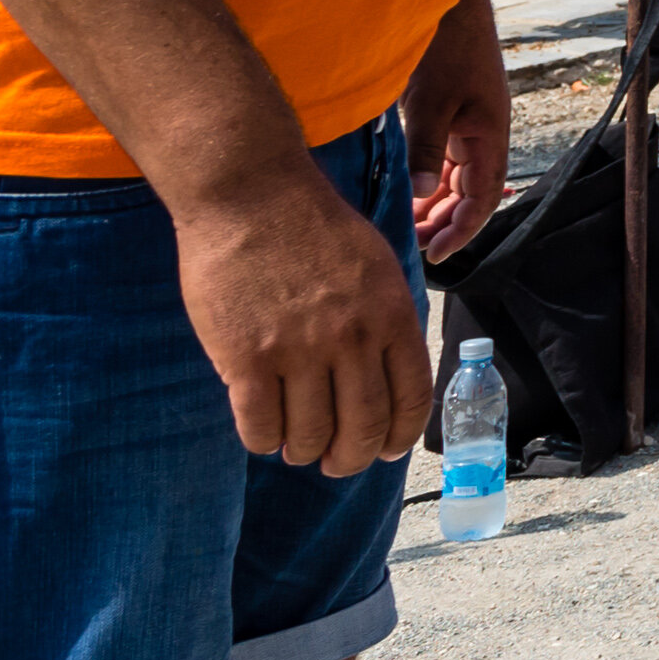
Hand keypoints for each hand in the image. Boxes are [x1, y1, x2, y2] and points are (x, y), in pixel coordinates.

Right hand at [170, 163, 431, 475]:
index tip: (388, 452)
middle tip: (339, 464)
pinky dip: (264, 440)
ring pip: (310, 435)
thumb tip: (389, 373)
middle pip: (363, 427)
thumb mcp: (374, 266)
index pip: (411, 399)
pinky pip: (260, 425)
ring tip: (298, 449)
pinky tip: (264, 435)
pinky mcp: (247, 359)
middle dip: (352, 458)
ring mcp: (299, 351)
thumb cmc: (313, 227)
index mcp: (392, 316)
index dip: (400, 437)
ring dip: (305, 452)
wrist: (251, 195)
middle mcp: (353, 339)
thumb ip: (384, 319)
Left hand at [408, 0, 509, 256]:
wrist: (448, 1)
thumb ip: (426, 150)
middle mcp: (481, 134)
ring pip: (454, 179)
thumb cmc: (446, 47)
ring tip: (405, 226)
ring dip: (434, 204)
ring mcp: (466, 124)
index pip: (483, 198)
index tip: (437, 258)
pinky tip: (404, 191)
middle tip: (412, 248)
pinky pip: (442, 159)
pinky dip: (425, 180)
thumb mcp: (431, 102)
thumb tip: (420, 196)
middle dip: (444, 223)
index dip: (462, 231)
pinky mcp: (448, 113)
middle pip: (469, 193)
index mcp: (489, 135)